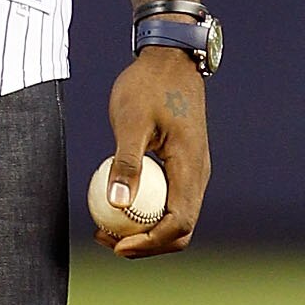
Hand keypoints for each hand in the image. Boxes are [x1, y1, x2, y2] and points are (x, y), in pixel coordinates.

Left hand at [97, 47, 209, 256]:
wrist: (169, 59)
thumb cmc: (148, 85)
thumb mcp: (131, 121)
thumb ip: (126, 163)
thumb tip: (117, 206)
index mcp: (191, 167)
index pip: (178, 223)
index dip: (149, 242)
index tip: (117, 245)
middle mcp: (198, 175)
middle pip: (180, 229)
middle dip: (146, 244)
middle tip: (107, 241)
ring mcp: (192, 171)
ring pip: (176, 219)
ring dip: (145, 231)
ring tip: (106, 229)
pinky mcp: (182, 166)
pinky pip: (168, 201)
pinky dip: (146, 213)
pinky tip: (116, 207)